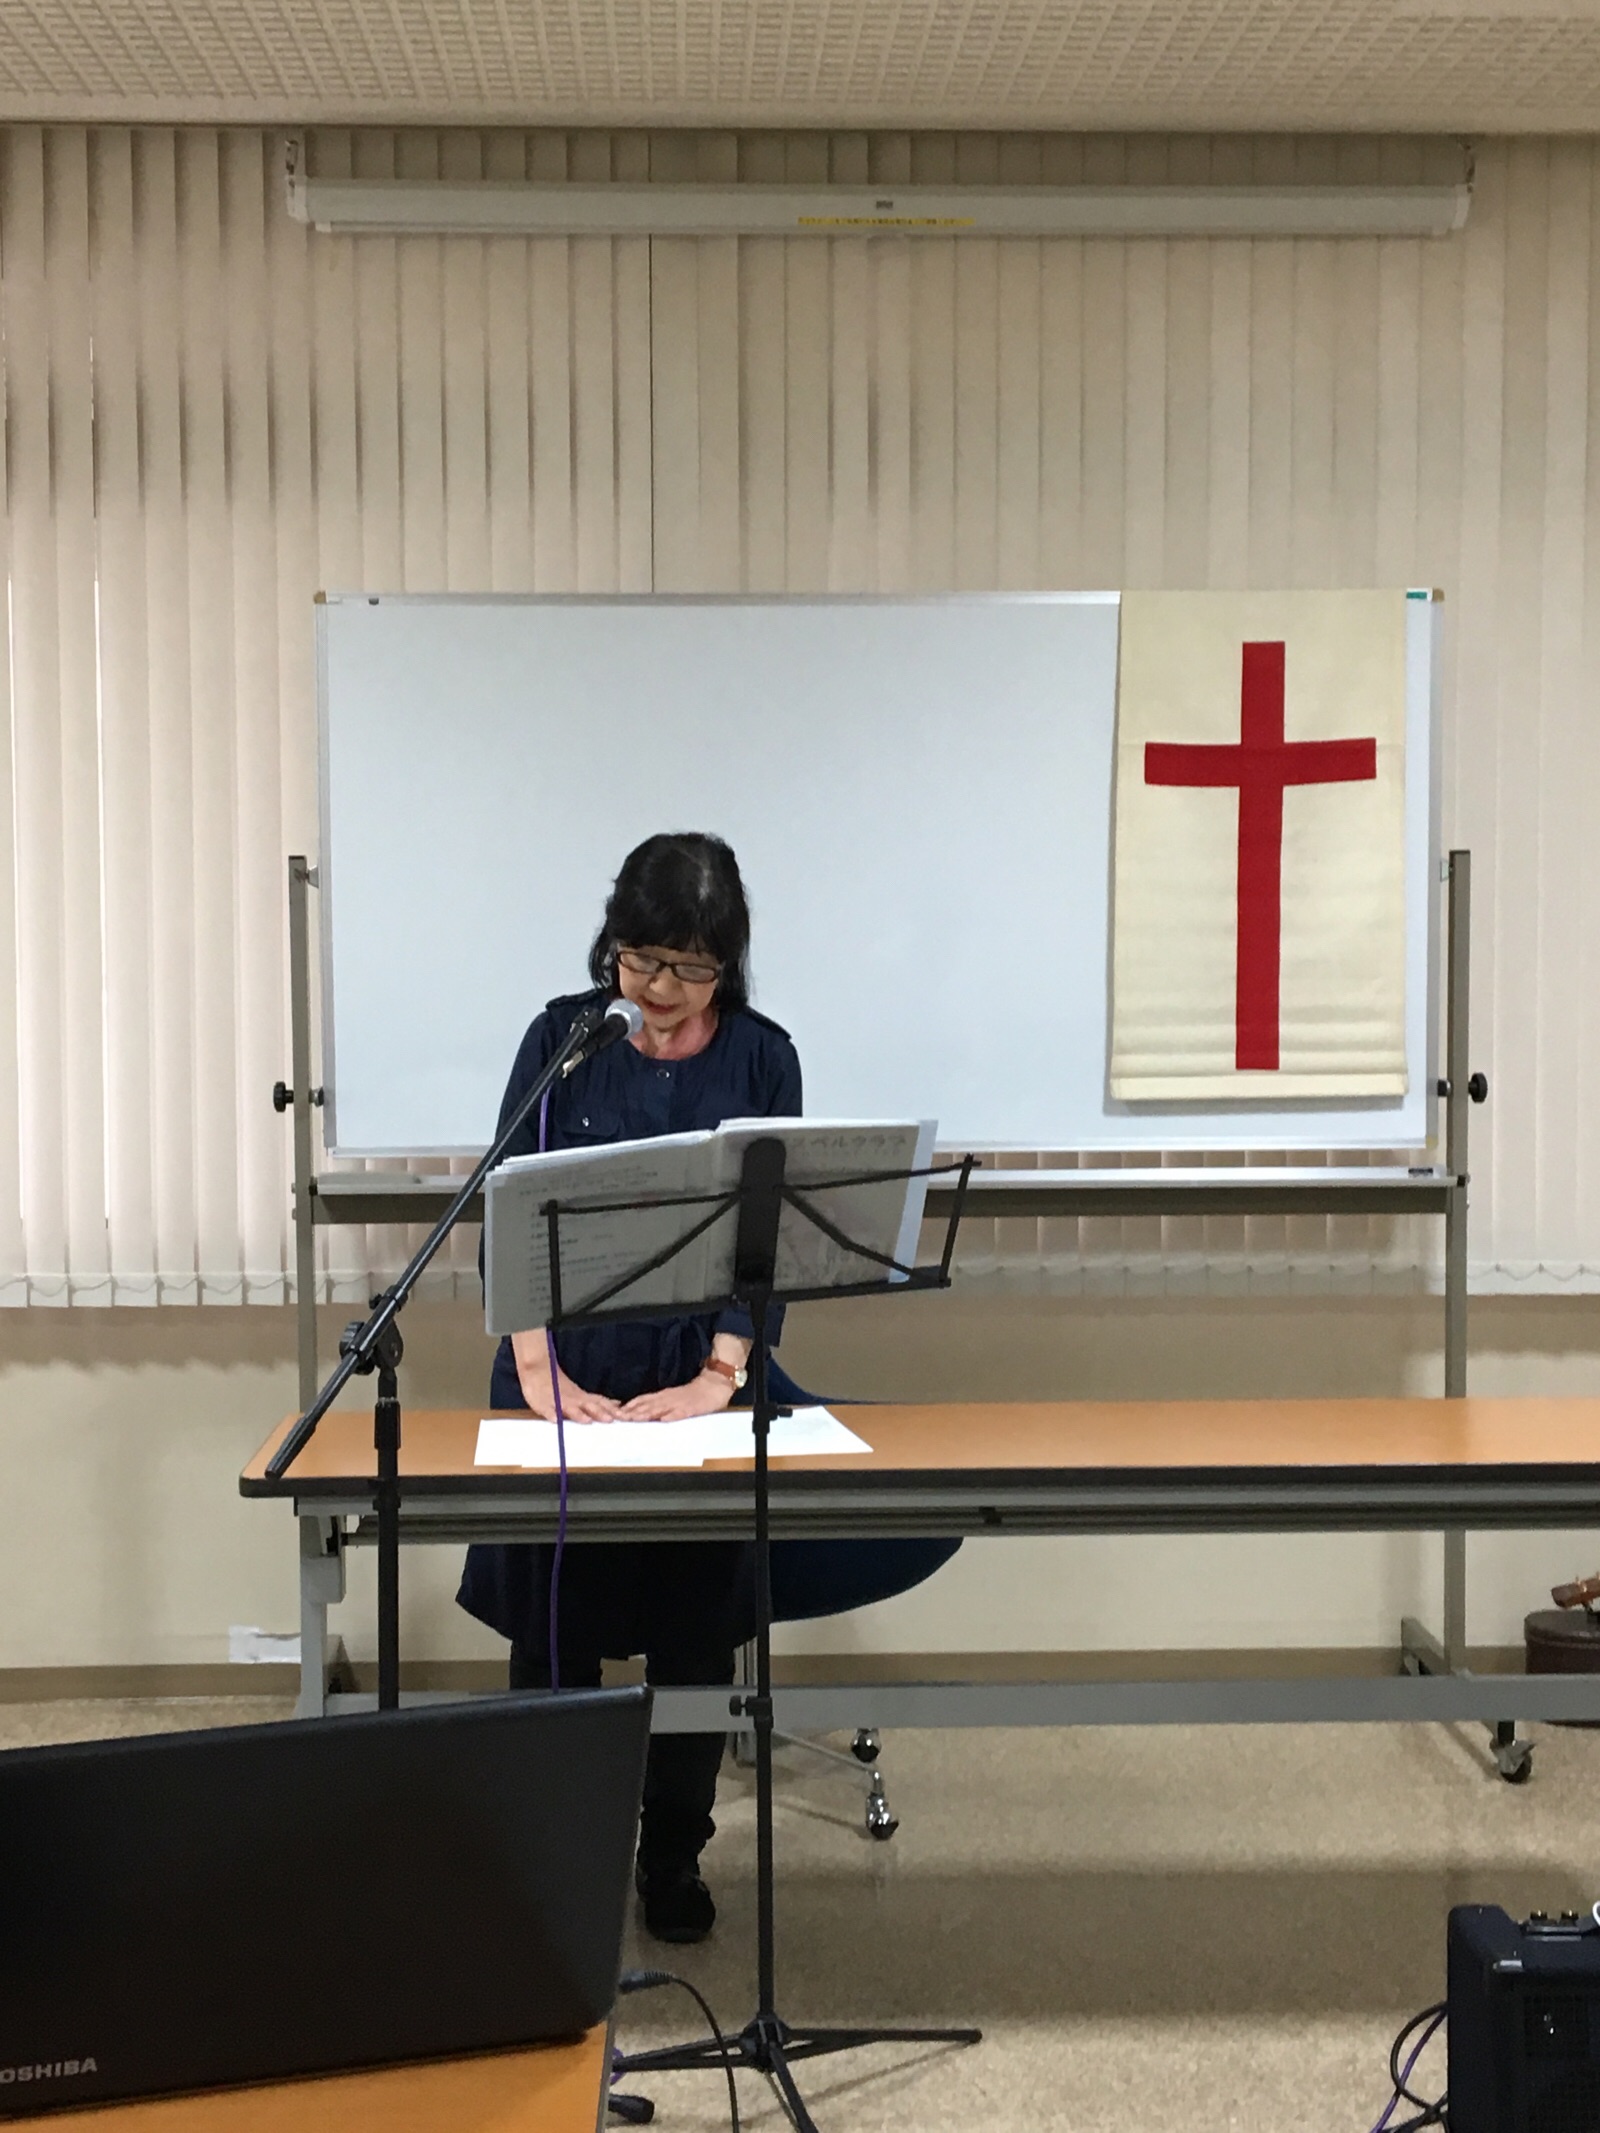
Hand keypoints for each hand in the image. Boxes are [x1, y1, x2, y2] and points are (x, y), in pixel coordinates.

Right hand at [540, 1379, 623, 1421]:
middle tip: (610, 1420)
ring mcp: (558, 1401)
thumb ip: (596, 1400)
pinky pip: (547, 1409)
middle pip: (588, 1406)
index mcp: (582, 1397)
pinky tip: (555, 1421)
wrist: (537, 1370)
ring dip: (578, 1414)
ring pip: (569, 1408)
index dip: (612, 1410)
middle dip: (599, 1413)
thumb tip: (617, 1404)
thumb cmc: (560, 1386)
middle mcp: (573, 1399)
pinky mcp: (543, 1404)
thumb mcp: (580, 1393)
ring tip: (586, 1421)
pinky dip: (551, 1414)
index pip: (600, 1403)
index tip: (625, 1418)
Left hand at [620, 1370, 736, 1421]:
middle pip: (649, 1404)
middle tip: (620, 1418)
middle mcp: (669, 1398)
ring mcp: (681, 1402)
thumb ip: (660, 1404)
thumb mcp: (674, 1397)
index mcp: (664, 1395)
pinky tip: (664, 1420)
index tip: (617, 1413)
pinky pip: (682, 1412)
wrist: (715, 1384)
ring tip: (636, 1418)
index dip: (630, 1406)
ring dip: (648, 1413)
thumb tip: (642, 1412)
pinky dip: (673, 1416)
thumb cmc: (694, 1394)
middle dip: (634, 1411)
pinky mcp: (693, 1407)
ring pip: (662, 1408)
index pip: (644, 1399)